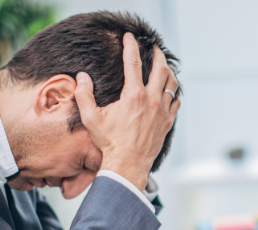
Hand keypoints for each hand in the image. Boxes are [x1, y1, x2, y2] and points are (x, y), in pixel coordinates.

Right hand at [74, 32, 179, 189]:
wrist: (127, 165)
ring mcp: (162, 111)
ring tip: (164, 67)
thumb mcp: (90, 118)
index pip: (132, 62)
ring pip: (172, 84)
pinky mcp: (167, 122)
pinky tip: (170, 92)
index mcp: (133, 95)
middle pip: (161, 69)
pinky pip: (176, 102)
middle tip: (155, 48)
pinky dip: (174, 93)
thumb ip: (84, 95)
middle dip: (158, 55)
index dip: (131, 46)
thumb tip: (81, 77)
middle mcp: (151, 100)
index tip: (130, 37)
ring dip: (169, 72)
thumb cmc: (109, 143)